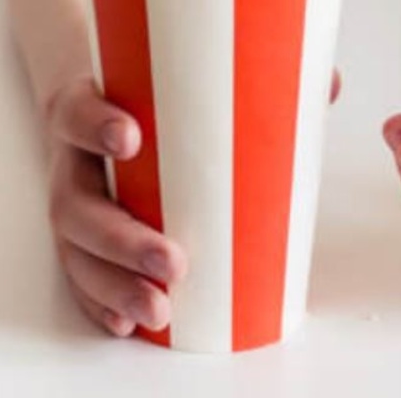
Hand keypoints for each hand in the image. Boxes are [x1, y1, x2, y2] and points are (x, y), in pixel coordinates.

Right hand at [44, 71, 341, 336]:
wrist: (104, 111)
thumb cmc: (157, 99)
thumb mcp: (190, 79)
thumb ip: (257, 79)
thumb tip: (326, 84)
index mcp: (91, 110)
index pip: (78, 112)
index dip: (95, 125)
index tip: (131, 138)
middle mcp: (75, 162)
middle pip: (78, 204)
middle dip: (122, 239)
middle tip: (174, 261)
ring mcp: (76, 205)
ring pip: (78, 251)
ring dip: (116, 284)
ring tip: (161, 307)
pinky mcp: (81, 242)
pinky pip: (82, 278)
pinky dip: (103, 302)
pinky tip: (130, 322)